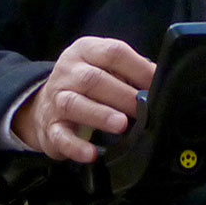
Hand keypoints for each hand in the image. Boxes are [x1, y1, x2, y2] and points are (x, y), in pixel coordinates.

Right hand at [12, 37, 155, 163]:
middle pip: (93, 79)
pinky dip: (76, 146)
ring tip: (121, 124)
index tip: (156, 84)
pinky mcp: (50, 127)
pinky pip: (60, 136)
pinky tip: (92, 153)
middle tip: (143, 110)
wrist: (45, 105)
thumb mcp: (105, 68)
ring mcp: (57, 99)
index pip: (112, 52)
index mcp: (85, 51)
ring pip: (74, 104)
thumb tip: (159, 82)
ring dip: (100, 115)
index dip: (138, 68)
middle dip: (122, 95)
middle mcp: (68, 72)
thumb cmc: (87, 85)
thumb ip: (130, 71)